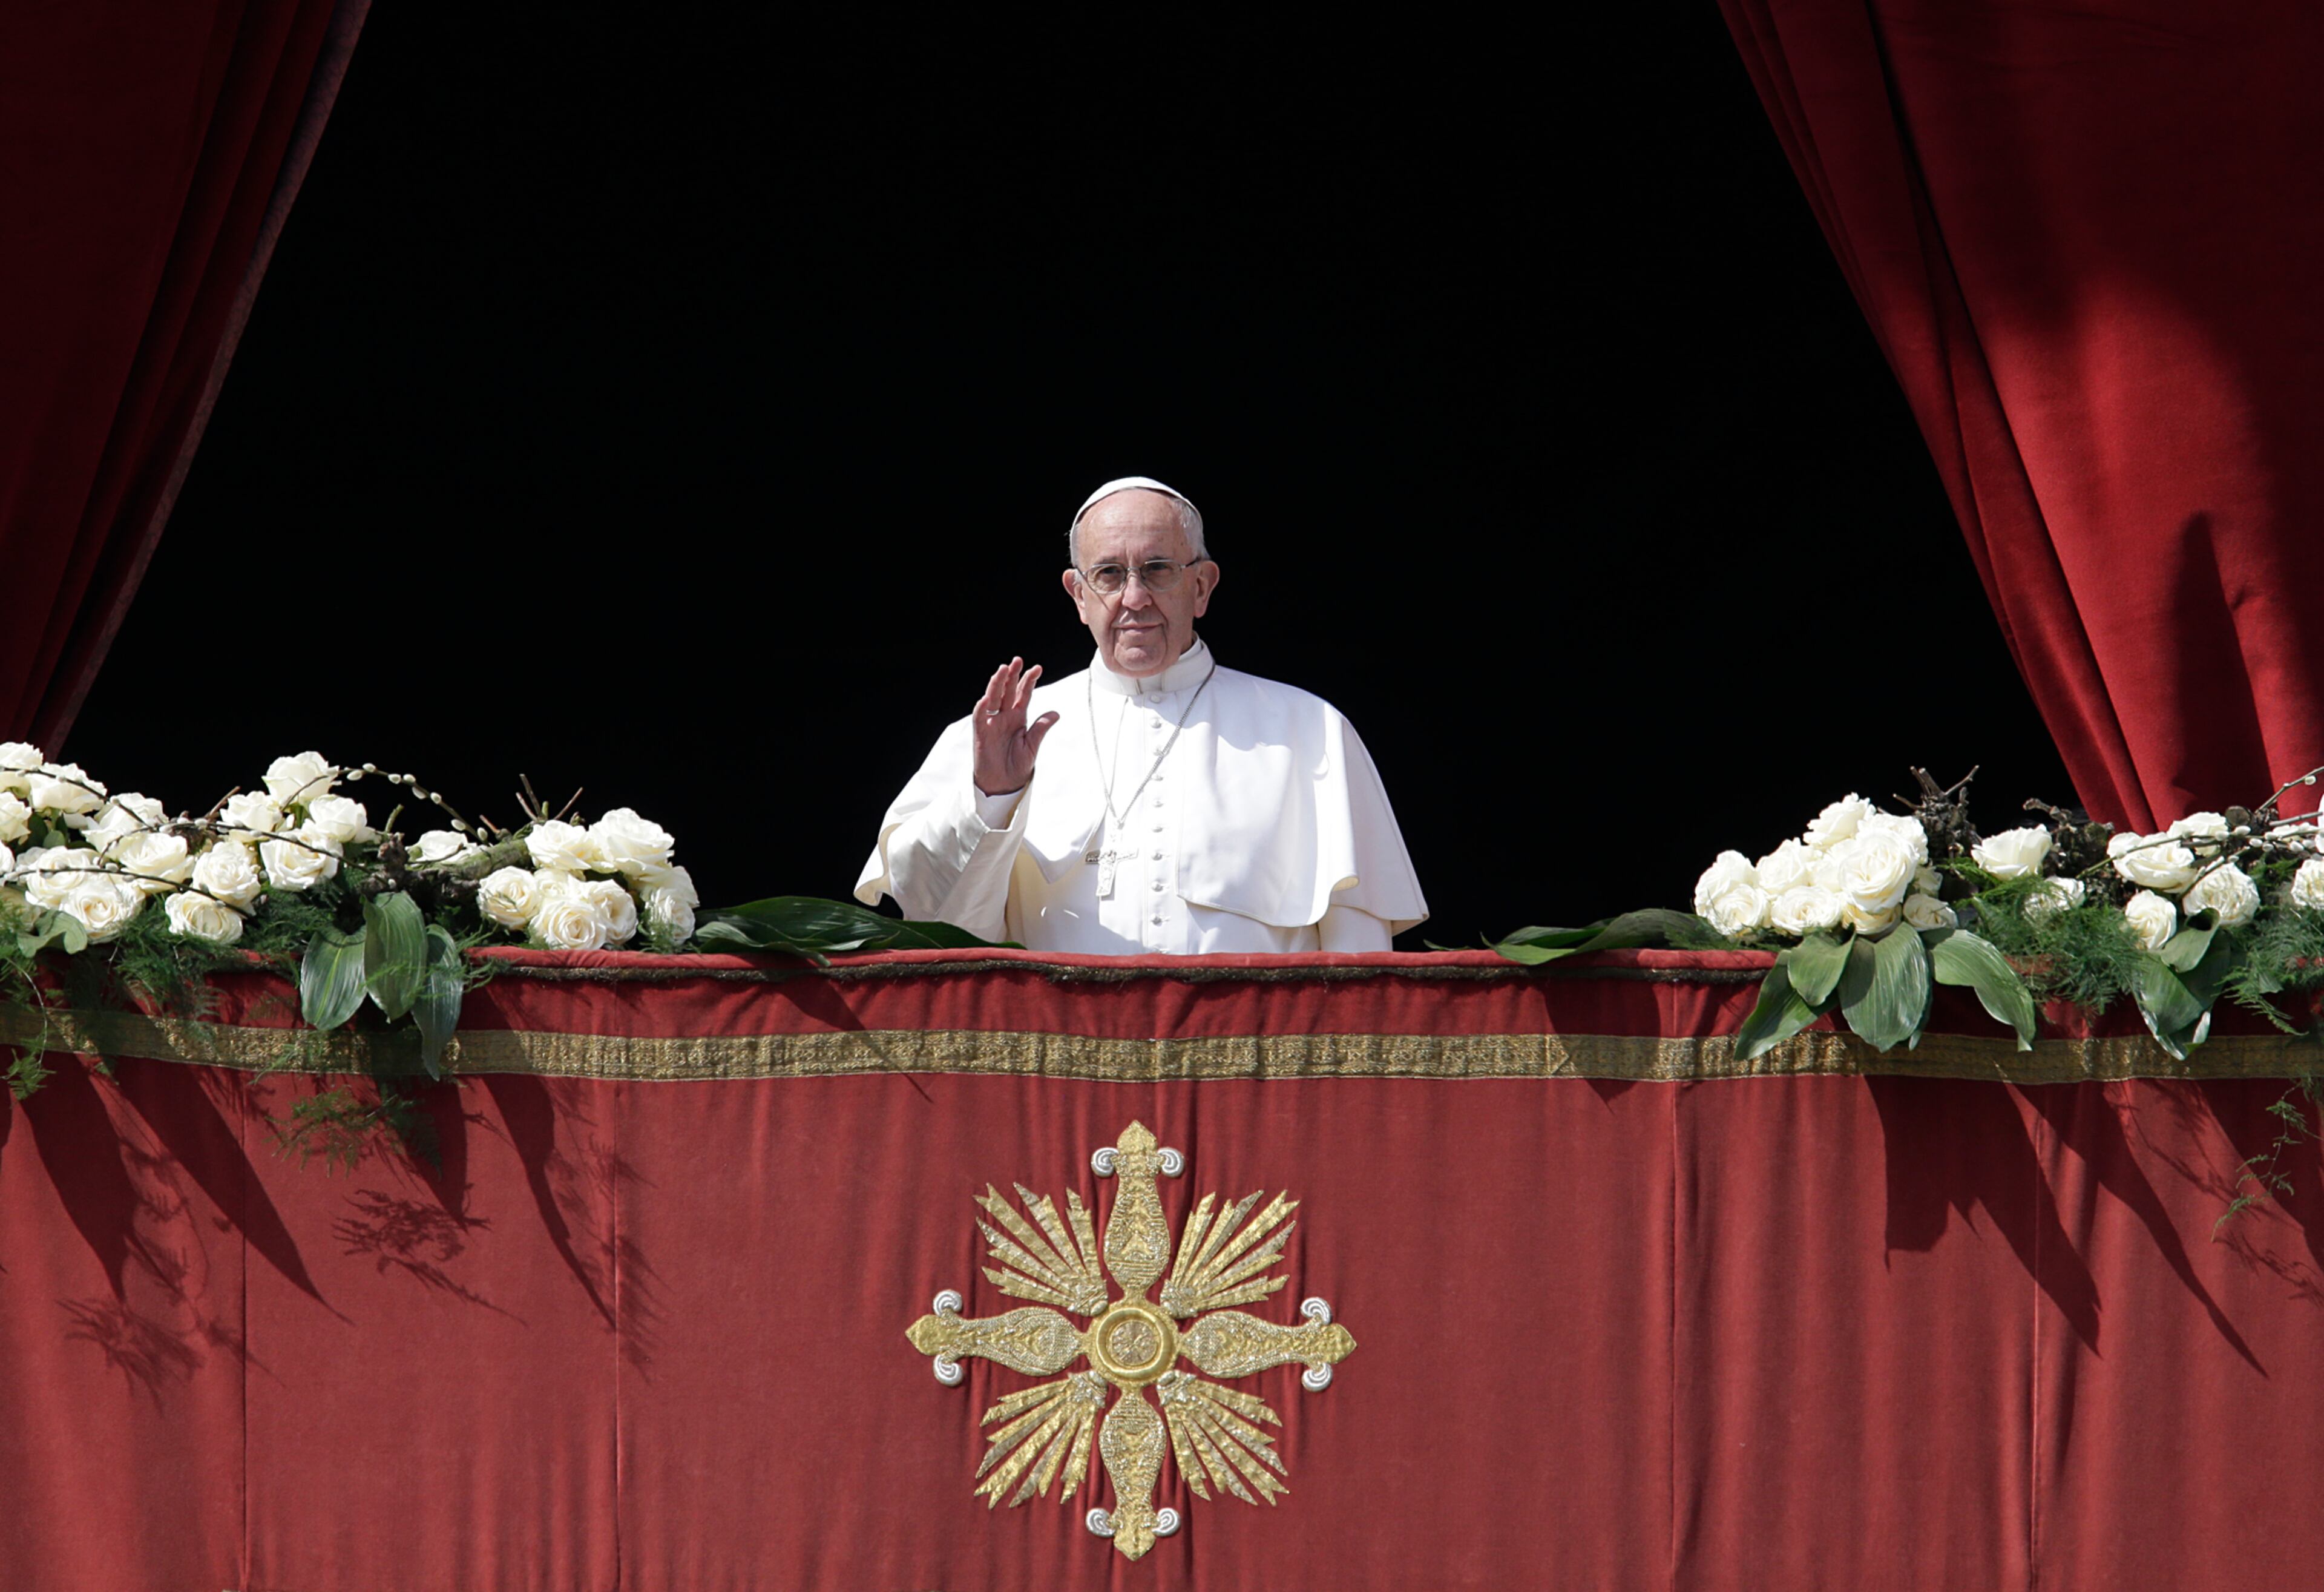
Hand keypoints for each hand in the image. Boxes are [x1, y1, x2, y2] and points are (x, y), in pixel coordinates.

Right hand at [971, 657, 1057, 795]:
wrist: (1004, 784)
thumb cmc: (1017, 765)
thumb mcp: (1033, 746)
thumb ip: (1041, 729)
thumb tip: (1056, 713)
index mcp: (1018, 717)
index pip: (1024, 694)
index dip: (1029, 681)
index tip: (1038, 668)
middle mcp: (1005, 716)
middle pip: (1008, 691)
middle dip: (1012, 676)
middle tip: (1017, 660)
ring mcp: (992, 723)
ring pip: (993, 698)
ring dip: (997, 684)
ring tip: (1002, 670)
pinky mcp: (981, 733)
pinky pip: (980, 717)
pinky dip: (982, 707)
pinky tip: (987, 697)